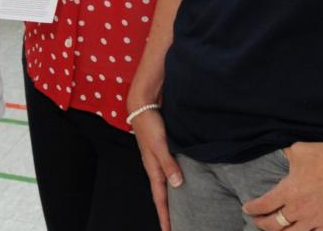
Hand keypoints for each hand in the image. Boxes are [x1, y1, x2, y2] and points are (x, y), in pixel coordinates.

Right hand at [131, 107, 181, 230]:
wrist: (142, 105)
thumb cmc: (149, 124)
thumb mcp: (159, 144)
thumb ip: (168, 163)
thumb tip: (177, 184)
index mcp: (153, 169)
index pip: (160, 199)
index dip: (165, 216)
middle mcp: (155, 168)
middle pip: (162, 196)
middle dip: (168, 213)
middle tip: (176, 227)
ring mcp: (158, 161)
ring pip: (165, 186)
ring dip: (171, 200)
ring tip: (179, 212)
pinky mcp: (162, 153)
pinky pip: (168, 174)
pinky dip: (174, 184)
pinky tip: (180, 185)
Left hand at [243, 141, 322, 229]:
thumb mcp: (299, 150)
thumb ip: (285, 155)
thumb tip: (280, 153)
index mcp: (288, 191)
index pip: (263, 205)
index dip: (252, 209)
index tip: (247, 209)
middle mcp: (299, 209)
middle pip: (273, 225)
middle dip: (262, 224)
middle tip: (257, 221)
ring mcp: (315, 219)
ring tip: (276, 230)